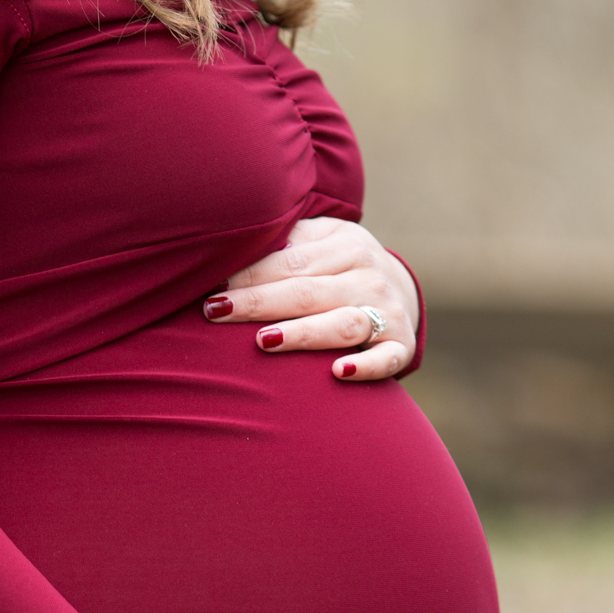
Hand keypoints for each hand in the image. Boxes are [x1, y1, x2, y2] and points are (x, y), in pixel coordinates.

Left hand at [202, 217, 418, 380]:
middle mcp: (369, 276)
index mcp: (346, 244)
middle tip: (217, 312)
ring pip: (340, 324)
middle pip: (307, 292)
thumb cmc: (341, 267)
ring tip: (264, 341)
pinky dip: (365, 367)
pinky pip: (385, 360)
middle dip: (258, 303)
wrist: (401, 290)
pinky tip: (338, 371)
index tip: (212, 287)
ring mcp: (388, 312)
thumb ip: (288, 242)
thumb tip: (233, 250)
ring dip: (302, 334)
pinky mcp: (401, 346)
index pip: (290, 262)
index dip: (249, 275)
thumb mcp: (322, 240)